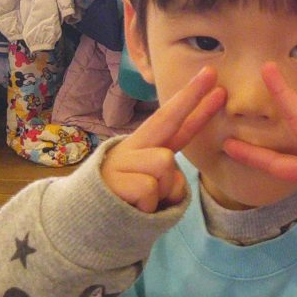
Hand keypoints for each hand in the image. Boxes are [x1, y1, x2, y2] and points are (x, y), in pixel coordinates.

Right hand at [102, 67, 226, 212]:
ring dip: (163, 189)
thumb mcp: (152, 184)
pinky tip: (134, 208)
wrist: (84, 224)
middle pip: (167, 118)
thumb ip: (168, 171)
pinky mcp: (115, 181)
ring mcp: (123, 162)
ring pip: (165, 163)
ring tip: (144, 202)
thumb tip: (173, 169)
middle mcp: (133, 148)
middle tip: (212, 72)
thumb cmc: (127, 204)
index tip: (210, 76)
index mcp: (145, 148)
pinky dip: (149, 204)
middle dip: (192, 96)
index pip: (174, 123)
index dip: (194, 101)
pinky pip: (150, 188)